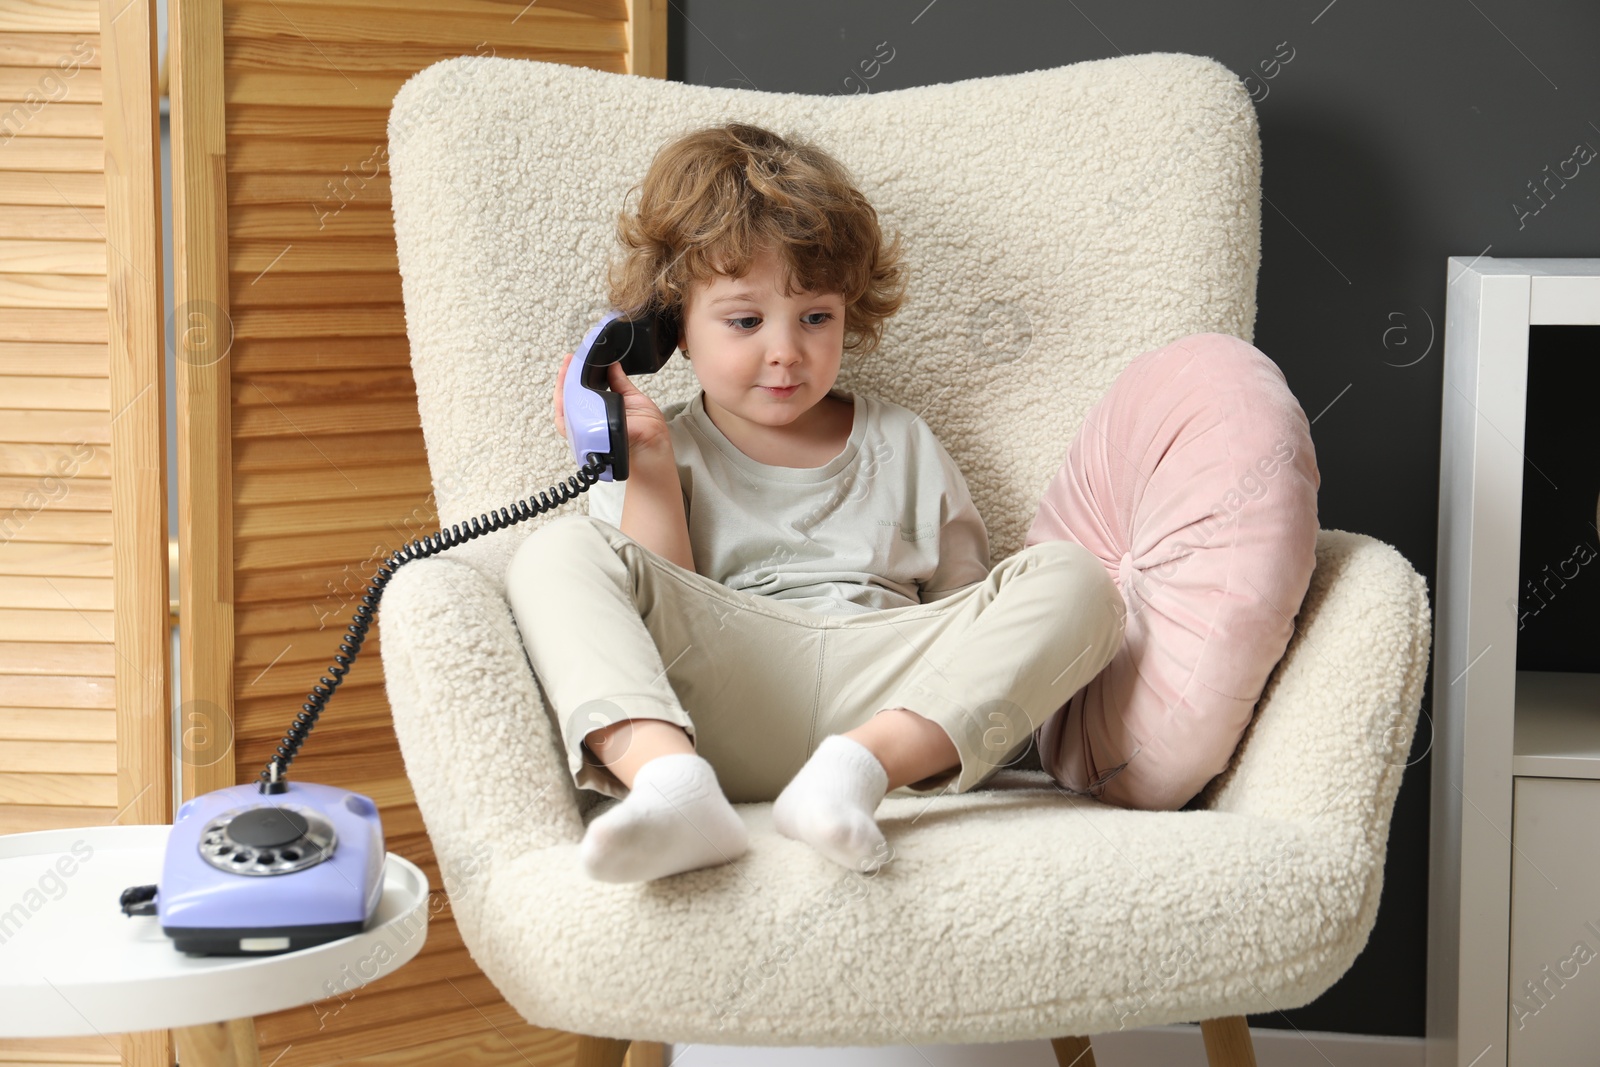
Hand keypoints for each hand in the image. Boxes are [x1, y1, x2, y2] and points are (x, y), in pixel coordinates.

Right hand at [554, 352, 673, 455]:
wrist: (653, 446)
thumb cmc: (648, 430)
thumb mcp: (634, 399)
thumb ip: (620, 382)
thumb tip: (612, 364)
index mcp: (602, 409)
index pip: (582, 391)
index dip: (575, 376)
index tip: (573, 360)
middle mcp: (590, 420)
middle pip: (568, 399)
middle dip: (564, 379)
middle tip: (566, 361)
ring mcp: (585, 429)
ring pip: (563, 411)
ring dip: (560, 390)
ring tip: (564, 371)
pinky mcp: (584, 436)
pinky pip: (566, 424)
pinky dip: (562, 409)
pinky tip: (565, 393)